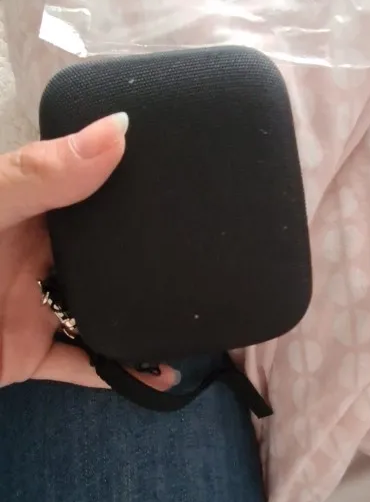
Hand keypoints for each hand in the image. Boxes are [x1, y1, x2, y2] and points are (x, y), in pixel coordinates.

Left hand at [0, 114, 174, 390]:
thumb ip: (39, 174)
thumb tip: (120, 129)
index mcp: (23, 203)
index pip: (87, 180)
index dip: (134, 173)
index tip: (191, 170)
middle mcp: (34, 249)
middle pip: (103, 246)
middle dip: (151, 247)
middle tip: (214, 246)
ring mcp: (34, 304)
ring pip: (102, 305)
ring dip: (145, 311)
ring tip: (200, 309)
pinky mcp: (28, 354)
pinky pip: (84, 364)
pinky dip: (121, 372)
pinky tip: (162, 372)